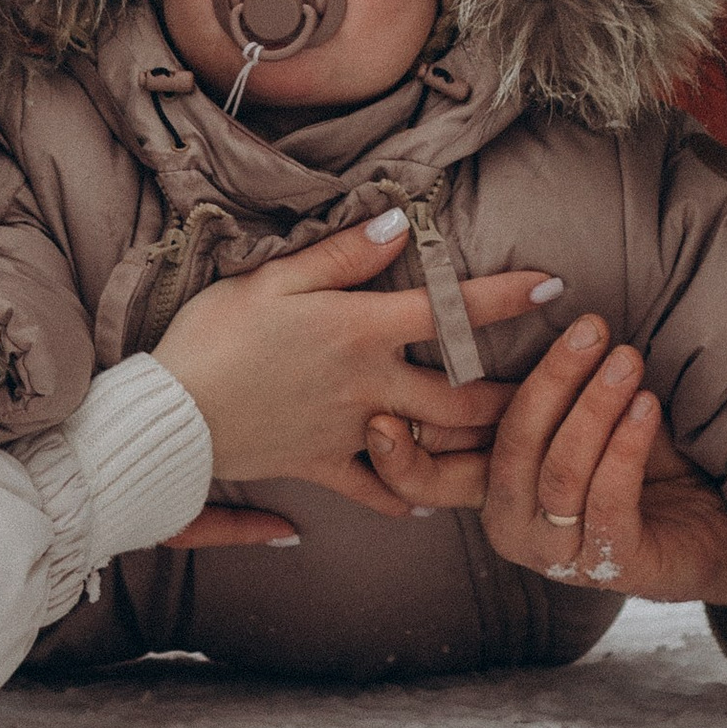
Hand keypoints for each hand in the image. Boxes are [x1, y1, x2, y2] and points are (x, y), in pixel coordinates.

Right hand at [150, 209, 561, 519]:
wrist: (169, 416)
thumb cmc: (213, 334)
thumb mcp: (272, 279)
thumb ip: (342, 255)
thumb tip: (399, 227)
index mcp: (359, 329)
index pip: (449, 310)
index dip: (507, 296)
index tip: (556, 286)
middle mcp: (367, 385)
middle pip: (460, 395)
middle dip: (515, 392)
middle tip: (557, 387)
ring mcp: (349, 432)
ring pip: (432, 445)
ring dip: (479, 446)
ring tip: (517, 441)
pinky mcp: (321, 467)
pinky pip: (375, 490)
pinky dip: (404, 495)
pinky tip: (426, 499)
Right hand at [373, 312, 726, 631]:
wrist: (716, 522)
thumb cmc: (638, 456)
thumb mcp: (574, 414)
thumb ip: (532, 388)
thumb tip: (493, 310)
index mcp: (490, 491)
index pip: (427, 481)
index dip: (398, 459)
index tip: (381, 417)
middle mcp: (513, 529)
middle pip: (508, 449)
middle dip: (550, 381)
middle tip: (590, 328)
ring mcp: (560, 555)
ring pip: (560, 470)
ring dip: (596, 406)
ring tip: (628, 359)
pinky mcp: (613, 564)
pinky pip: (607, 499)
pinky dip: (626, 444)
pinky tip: (648, 406)